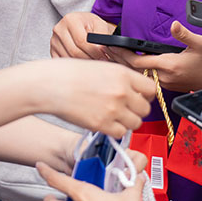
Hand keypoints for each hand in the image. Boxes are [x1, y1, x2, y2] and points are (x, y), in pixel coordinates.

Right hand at [21, 58, 155, 138]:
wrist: (50, 84)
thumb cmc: (70, 74)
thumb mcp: (102, 67)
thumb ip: (121, 78)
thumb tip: (134, 89)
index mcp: (123, 74)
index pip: (151, 89)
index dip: (146, 95)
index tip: (140, 97)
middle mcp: (122, 92)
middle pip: (145, 109)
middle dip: (137, 110)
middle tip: (126, 110)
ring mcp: (113, 109)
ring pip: (135, 123)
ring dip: (127, 122)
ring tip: (115, 117)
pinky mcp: (101, 124)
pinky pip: (120, 133)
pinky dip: (115, 131)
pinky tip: (106, 123)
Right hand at [51, 12, 113, 59]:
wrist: (82, 25)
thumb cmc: (91, 25)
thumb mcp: (100, 25)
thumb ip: (102, 36)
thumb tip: (102, 50)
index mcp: (70, 20)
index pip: (81, 40)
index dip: (94, 51)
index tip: (104, 57)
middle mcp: (59, 30)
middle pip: (74, 52)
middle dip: (90, 59)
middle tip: (101, 62)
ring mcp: (54, 41)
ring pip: (69, 59)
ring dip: (83, 64)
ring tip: (94, 62)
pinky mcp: (52, 51)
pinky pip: (64, 63)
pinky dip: (75, 66)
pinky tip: (84, 63)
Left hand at [103, 21, 201, 91]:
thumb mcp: (200, 44)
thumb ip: (184, 34)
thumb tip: (174, 24)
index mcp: (169, 65)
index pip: (138, 61)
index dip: (122, 54)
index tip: (110, 46)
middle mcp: (163, 77)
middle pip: (133, 69)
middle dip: (117, 59)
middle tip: (102, 50)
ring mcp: (163, 83)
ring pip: (137, 74)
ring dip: (123, 65)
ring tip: (109, 56)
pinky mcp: (165, 85)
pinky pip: (144, 78)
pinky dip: (133, 71)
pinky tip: (126, 65)